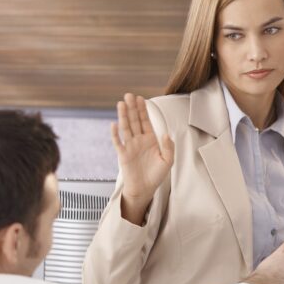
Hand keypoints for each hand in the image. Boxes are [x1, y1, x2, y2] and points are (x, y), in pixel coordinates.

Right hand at [111, 93, 174, 222]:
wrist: (145, 189)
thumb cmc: (156, 176)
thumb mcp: (168, 161)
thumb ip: (168, 147)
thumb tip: (165, 134)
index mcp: (150, 140)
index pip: (146, 121)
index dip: (143, 110)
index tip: (141, 98)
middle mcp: (139, 140)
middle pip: (134, 120)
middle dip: (132, 108)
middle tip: (129, 95)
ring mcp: (130, 146)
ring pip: (126, 128)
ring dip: (123, 116)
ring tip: (121, 104)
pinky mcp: (123, 155)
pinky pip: (118, 142)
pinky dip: (115, 134)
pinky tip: (114, 124)